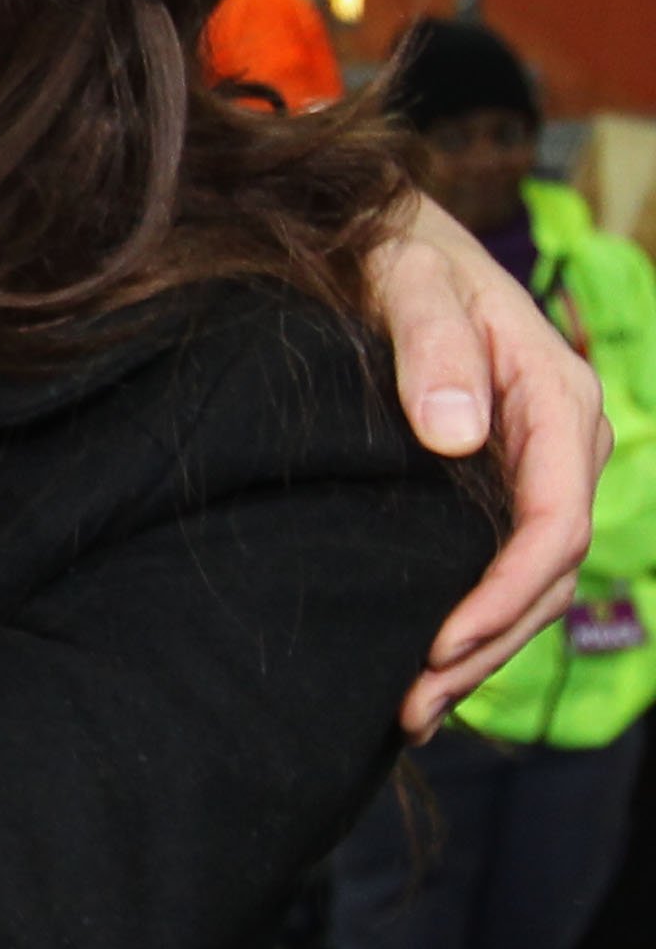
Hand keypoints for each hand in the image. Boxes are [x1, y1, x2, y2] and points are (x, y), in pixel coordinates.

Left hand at [368, 190, 609, 739]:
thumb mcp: (408, 278)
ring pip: (532, 584)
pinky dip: (472, 624)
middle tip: (411, 704)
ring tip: (410, 711)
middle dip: (488, 646)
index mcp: (557, 400)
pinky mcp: (500, 486)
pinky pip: (503, 568)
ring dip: (480, 652)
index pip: (556, 523)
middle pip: (549, 573)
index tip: (440, 644)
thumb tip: (454, 435)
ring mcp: (537, 469)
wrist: (386, 237)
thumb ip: (432, 346)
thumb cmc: (396, 252)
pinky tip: (423, 673)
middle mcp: (563, 444)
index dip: (505, 595)